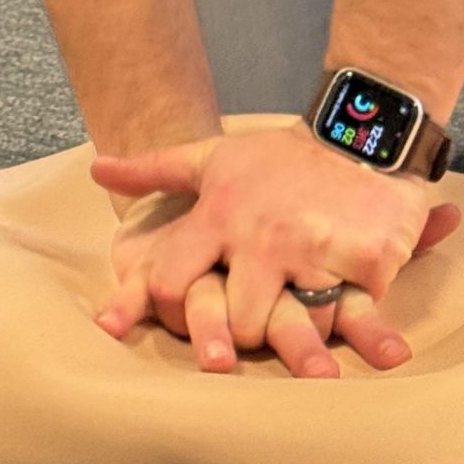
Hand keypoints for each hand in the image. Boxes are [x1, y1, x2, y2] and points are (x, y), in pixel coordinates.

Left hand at [91, 122, 460, 378]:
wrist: (365, 130)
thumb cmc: (284, 156)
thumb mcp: (216, 157)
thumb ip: (155, 169)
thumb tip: (98, 169)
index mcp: (220, 214)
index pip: (169, 285)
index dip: (174, 312)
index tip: (190, 318)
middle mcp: (261, 236)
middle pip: (239, 326)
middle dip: (249, 333)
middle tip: (263, 322)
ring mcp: (313, 251)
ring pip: (295, 331)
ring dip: (305, 331)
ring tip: (312, 313)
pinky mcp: (365, 263)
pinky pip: (354, 315)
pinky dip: (359, 312)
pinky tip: (358, 295)